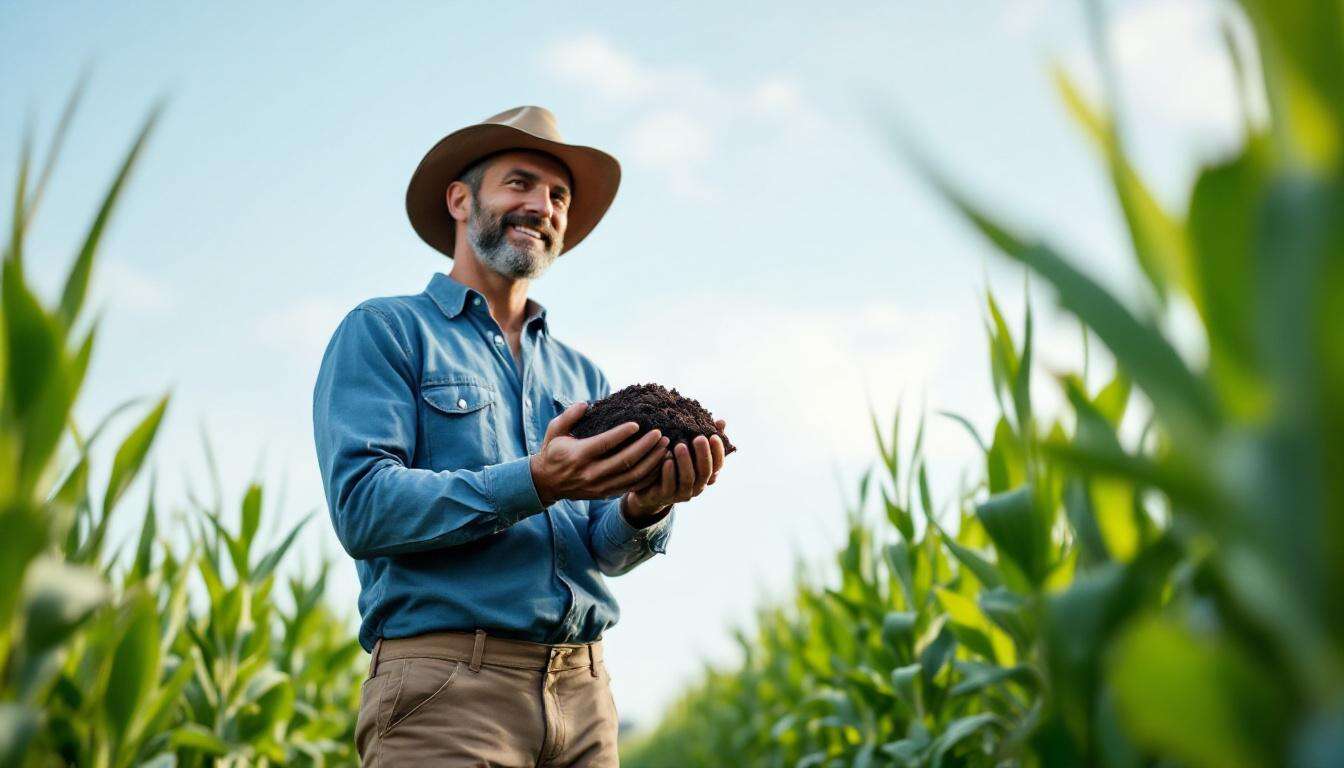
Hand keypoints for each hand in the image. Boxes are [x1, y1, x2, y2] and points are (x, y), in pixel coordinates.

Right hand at [530, 402, 669, 505]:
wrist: (546, 483)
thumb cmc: (553, 451)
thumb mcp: (554, 430)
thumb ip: (569, 415)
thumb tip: (585, 404)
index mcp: (578, 455)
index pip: (605, 444)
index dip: (622, 434)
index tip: (638, 424)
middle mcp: (590, 473)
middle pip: (624, 460)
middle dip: (645, 447)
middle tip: (659, 434)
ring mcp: (600, 486)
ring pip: (632, 475)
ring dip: (651, 461)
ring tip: (664, 447)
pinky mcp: (606, 493)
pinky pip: (632, 486)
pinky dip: (649, 476)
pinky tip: (660, 464)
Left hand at [622, 419, 727, 524]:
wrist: (649, 487)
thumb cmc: (673, 463)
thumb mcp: (688, 450)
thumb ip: (704, 438)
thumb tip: (721, 421)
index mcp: (705, 474)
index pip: (718, 464)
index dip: (718, 452)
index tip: (714, 436)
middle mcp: (698, 485)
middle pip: (705, 472)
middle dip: (703, 455)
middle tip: (699, 438)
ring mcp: (682, 493)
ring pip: (687, 479)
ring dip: (685, 462)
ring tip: (679, 446)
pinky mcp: (666, 496)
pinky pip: (669, 486)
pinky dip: (669, 473)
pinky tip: (667, 459)